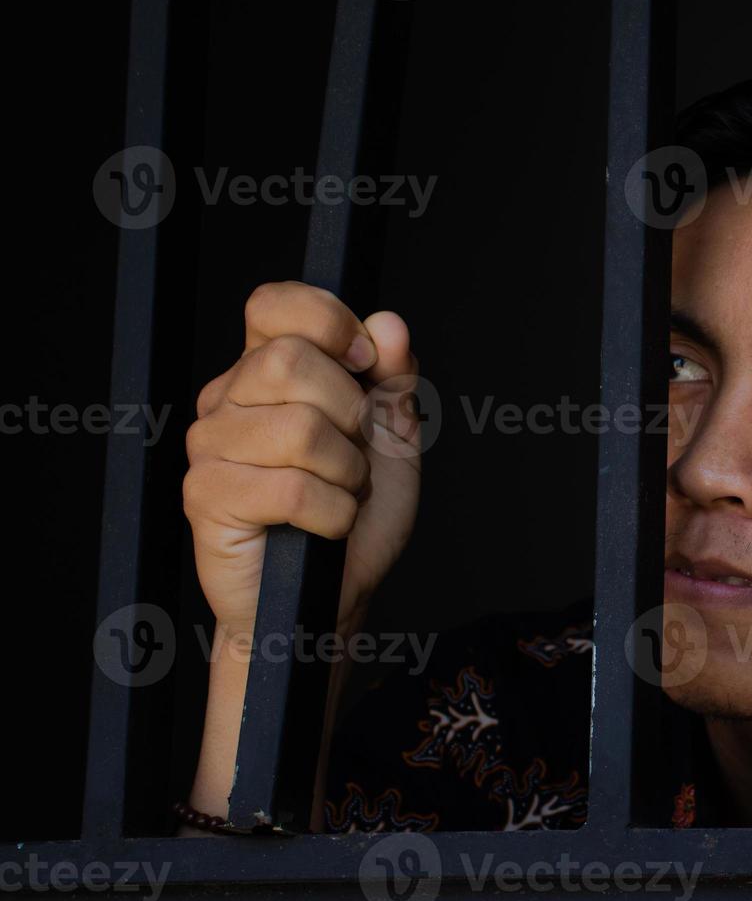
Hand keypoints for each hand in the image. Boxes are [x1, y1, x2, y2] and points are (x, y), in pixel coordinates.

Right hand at [183, 281, 421, 637]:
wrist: (333, 597)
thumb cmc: (357, 516)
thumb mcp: (394, 437)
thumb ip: (395, 378)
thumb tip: (389, 324)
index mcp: (267, 370)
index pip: (275, 304)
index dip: (329, 322)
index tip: (366, 363)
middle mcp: (228, 399)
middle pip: (290, 359)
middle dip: (350, 412)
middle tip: (355, 454)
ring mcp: (210, 447)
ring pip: (298, 428)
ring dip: (347, 472)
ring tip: (341, 495)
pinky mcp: (206, 498)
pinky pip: (291, 488)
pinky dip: (333, 513)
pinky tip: (325, 525)